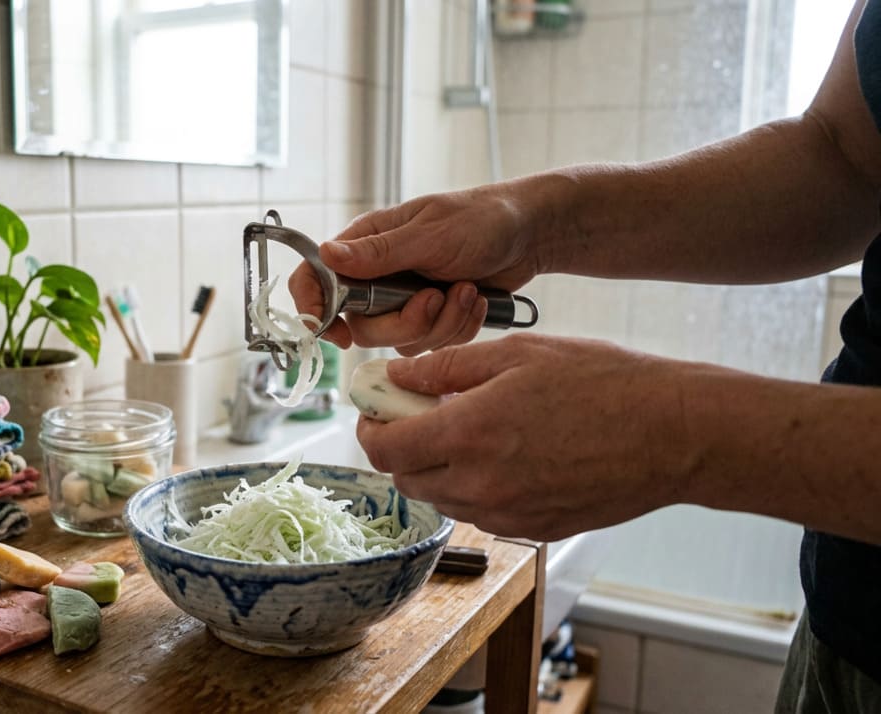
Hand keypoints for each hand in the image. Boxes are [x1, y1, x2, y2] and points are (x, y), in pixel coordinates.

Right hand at [289, 188, 540, 354]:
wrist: (529, 234)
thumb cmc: (480, 218)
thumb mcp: (429, 233)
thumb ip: (377, 253)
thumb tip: (325, 255)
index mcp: (366, 245)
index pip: (316, 279)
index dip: (315, 309)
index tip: (335, 331)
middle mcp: (378, 275)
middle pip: (362, 325)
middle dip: (404, 322)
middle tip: (434, 299)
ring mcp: (404, 300)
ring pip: (398, 341)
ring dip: (439, 324)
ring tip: (465, 290)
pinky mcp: (431, 318)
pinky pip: (430, 345)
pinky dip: (457, 328)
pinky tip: (475, 300)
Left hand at [356, 334, 697, 540]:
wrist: (675, 433)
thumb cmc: (604, 381)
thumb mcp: (518, 353)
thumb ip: (446, 368)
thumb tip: (396, 376)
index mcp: (470, 433)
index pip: (385, 449)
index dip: (370, 430)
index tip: (376, 411)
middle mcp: (482, 483)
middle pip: (407, 479)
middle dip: (400, 448)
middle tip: (419, 416)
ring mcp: (508, 513)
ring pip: (442, 499)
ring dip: (436, 469)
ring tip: (467, 431)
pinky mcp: (533, 529)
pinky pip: (480, 513)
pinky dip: (473, 487)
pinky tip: (502, 456)